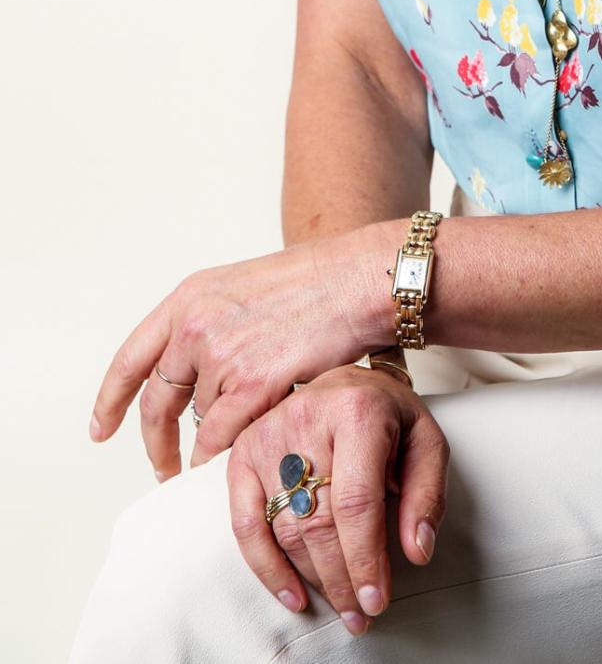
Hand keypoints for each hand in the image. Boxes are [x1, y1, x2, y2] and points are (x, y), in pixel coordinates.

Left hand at [88, 225, 385, 476]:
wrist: (355, 279)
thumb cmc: (316, 283)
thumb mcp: (243, 288)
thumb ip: (211, 324)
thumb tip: (196, 374)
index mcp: (189, 298)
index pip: (132, 357)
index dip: (111, 399)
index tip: (101, 429)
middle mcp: (196, 325)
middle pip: (158, 401)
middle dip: (156, 443)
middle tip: (161, 467)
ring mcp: (221, 355)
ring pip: (201, 421)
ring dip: (212, 440)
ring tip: (234, 446)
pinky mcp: (252, 383)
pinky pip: (220, 439)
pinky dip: (221, 458)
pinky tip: (230, 467)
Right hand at [226, 361, 449, 635]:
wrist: (346, 380)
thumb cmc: (388, 415)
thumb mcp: (426, 442)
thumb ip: (426, 495)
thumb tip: (416, 551)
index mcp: (358, 411)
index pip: (356, 502)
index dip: (365, 558)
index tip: (376, 599)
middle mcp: (307, 418)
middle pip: (319, 521)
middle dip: (342, 578)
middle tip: (359, 613)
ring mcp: (269, 435)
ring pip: (286, 528)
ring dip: (313, 578)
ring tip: (339, 605)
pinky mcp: (243, 453)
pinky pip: (245, 523)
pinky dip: (266, 566)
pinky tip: (292, 593)